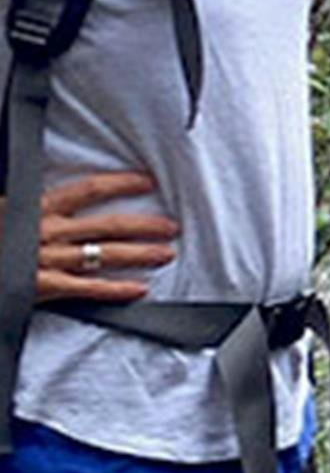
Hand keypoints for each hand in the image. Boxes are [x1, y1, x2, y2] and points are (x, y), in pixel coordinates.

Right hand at [3, 172, 178, 302]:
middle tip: (170, 226)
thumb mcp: (4, 209)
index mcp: (34, 208)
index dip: (120, 184)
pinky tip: (139, 289)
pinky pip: (88, 288)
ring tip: (166, 253)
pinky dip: (116, 290)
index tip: (146, 182)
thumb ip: (24, 203)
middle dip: (143, 225)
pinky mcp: (44, 288)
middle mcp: (46, 232)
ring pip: (104, 255)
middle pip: (107, 224)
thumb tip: (35, 197)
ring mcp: (47, 260)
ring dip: (140, 254)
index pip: (87, 190)